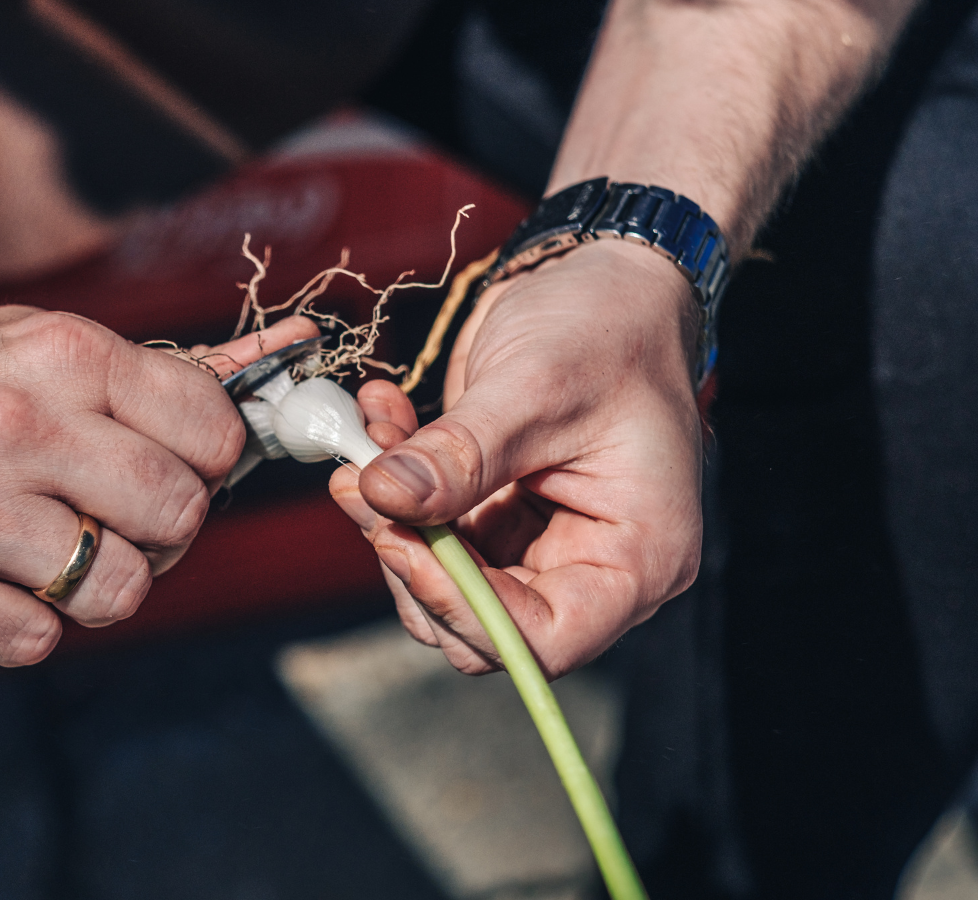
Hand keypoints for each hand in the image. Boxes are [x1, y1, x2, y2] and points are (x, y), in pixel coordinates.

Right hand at [0, 308, 318, 666]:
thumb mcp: (44, 348)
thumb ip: (161, 377)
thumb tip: (287, 357)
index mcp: (59, 356)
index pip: (210, 430)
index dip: (206, 463)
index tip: (172, 467)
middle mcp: (12, 426)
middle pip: (176, 517)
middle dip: (161, 531)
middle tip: (114, 520)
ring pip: (116, 591)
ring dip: (95, 585)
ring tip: (48, 553)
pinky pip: (37, 642)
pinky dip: (25, 624)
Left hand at [330, 240, 703, 676]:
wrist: (607, 278)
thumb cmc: (608, 327)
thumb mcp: (534, 386)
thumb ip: (460, 454)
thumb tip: (385, 499)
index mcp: (639, 557)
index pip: (544, 639)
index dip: (462, 608)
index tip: (397, 540)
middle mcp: (594, 565)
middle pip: (481, 624)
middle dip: (410, 558)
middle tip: (359, 480)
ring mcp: (543, 543)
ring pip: (442, 582)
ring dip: (390, 518)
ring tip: (366, 440)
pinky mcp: (501, 515)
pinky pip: (433, 533)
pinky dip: (398, 486)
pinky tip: (382, 421)